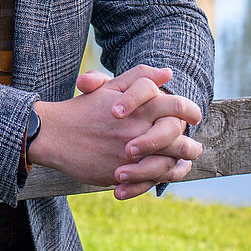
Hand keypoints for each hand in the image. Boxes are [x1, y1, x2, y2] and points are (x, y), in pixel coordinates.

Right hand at [28, 65, 198, 192]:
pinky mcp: (123, 171)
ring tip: (185, 161)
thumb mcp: (110, 87)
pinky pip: (152, 178)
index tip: (195, 117)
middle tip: (195, 145)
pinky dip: (164, 176)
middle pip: (178, 136)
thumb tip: (168, 73)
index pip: (177, 106)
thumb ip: (140, 77)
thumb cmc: (84, 108)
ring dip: (181, 161)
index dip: (190, 111)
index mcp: (139, 106)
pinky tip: (168, 173)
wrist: (55, 134)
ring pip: (169, 159)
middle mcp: (139, 128)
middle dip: (191, 142)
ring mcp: (131, 152)